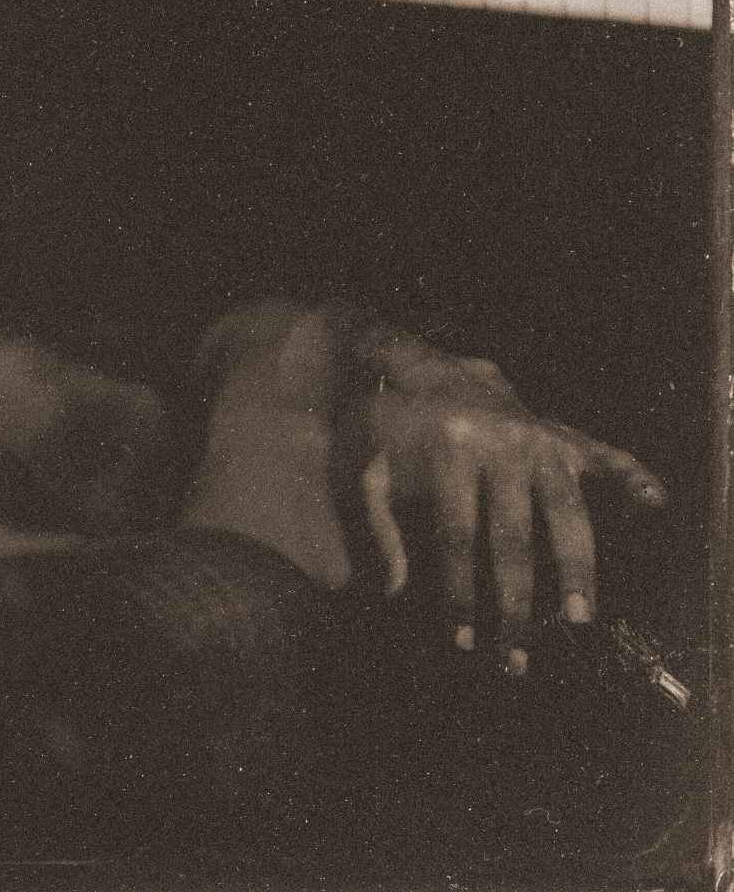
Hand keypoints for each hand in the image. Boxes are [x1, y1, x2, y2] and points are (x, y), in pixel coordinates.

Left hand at [354, 332, 666, 665]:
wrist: (421, 368)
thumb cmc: (392, 429)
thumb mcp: (366, 466)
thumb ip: (379, 526)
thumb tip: (395, 592)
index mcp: (448, 451)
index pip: (456, 536)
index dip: (460, 591)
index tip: (464, 639)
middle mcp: (499, 446)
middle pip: (513, 537)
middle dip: (516, 602)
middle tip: (520, 653)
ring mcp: (538, 440)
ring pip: (566, 513)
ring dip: (576, 568)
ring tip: (580, 617)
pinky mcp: (563, 435)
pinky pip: (605, 456)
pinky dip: (632, 476)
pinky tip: (655, 502)